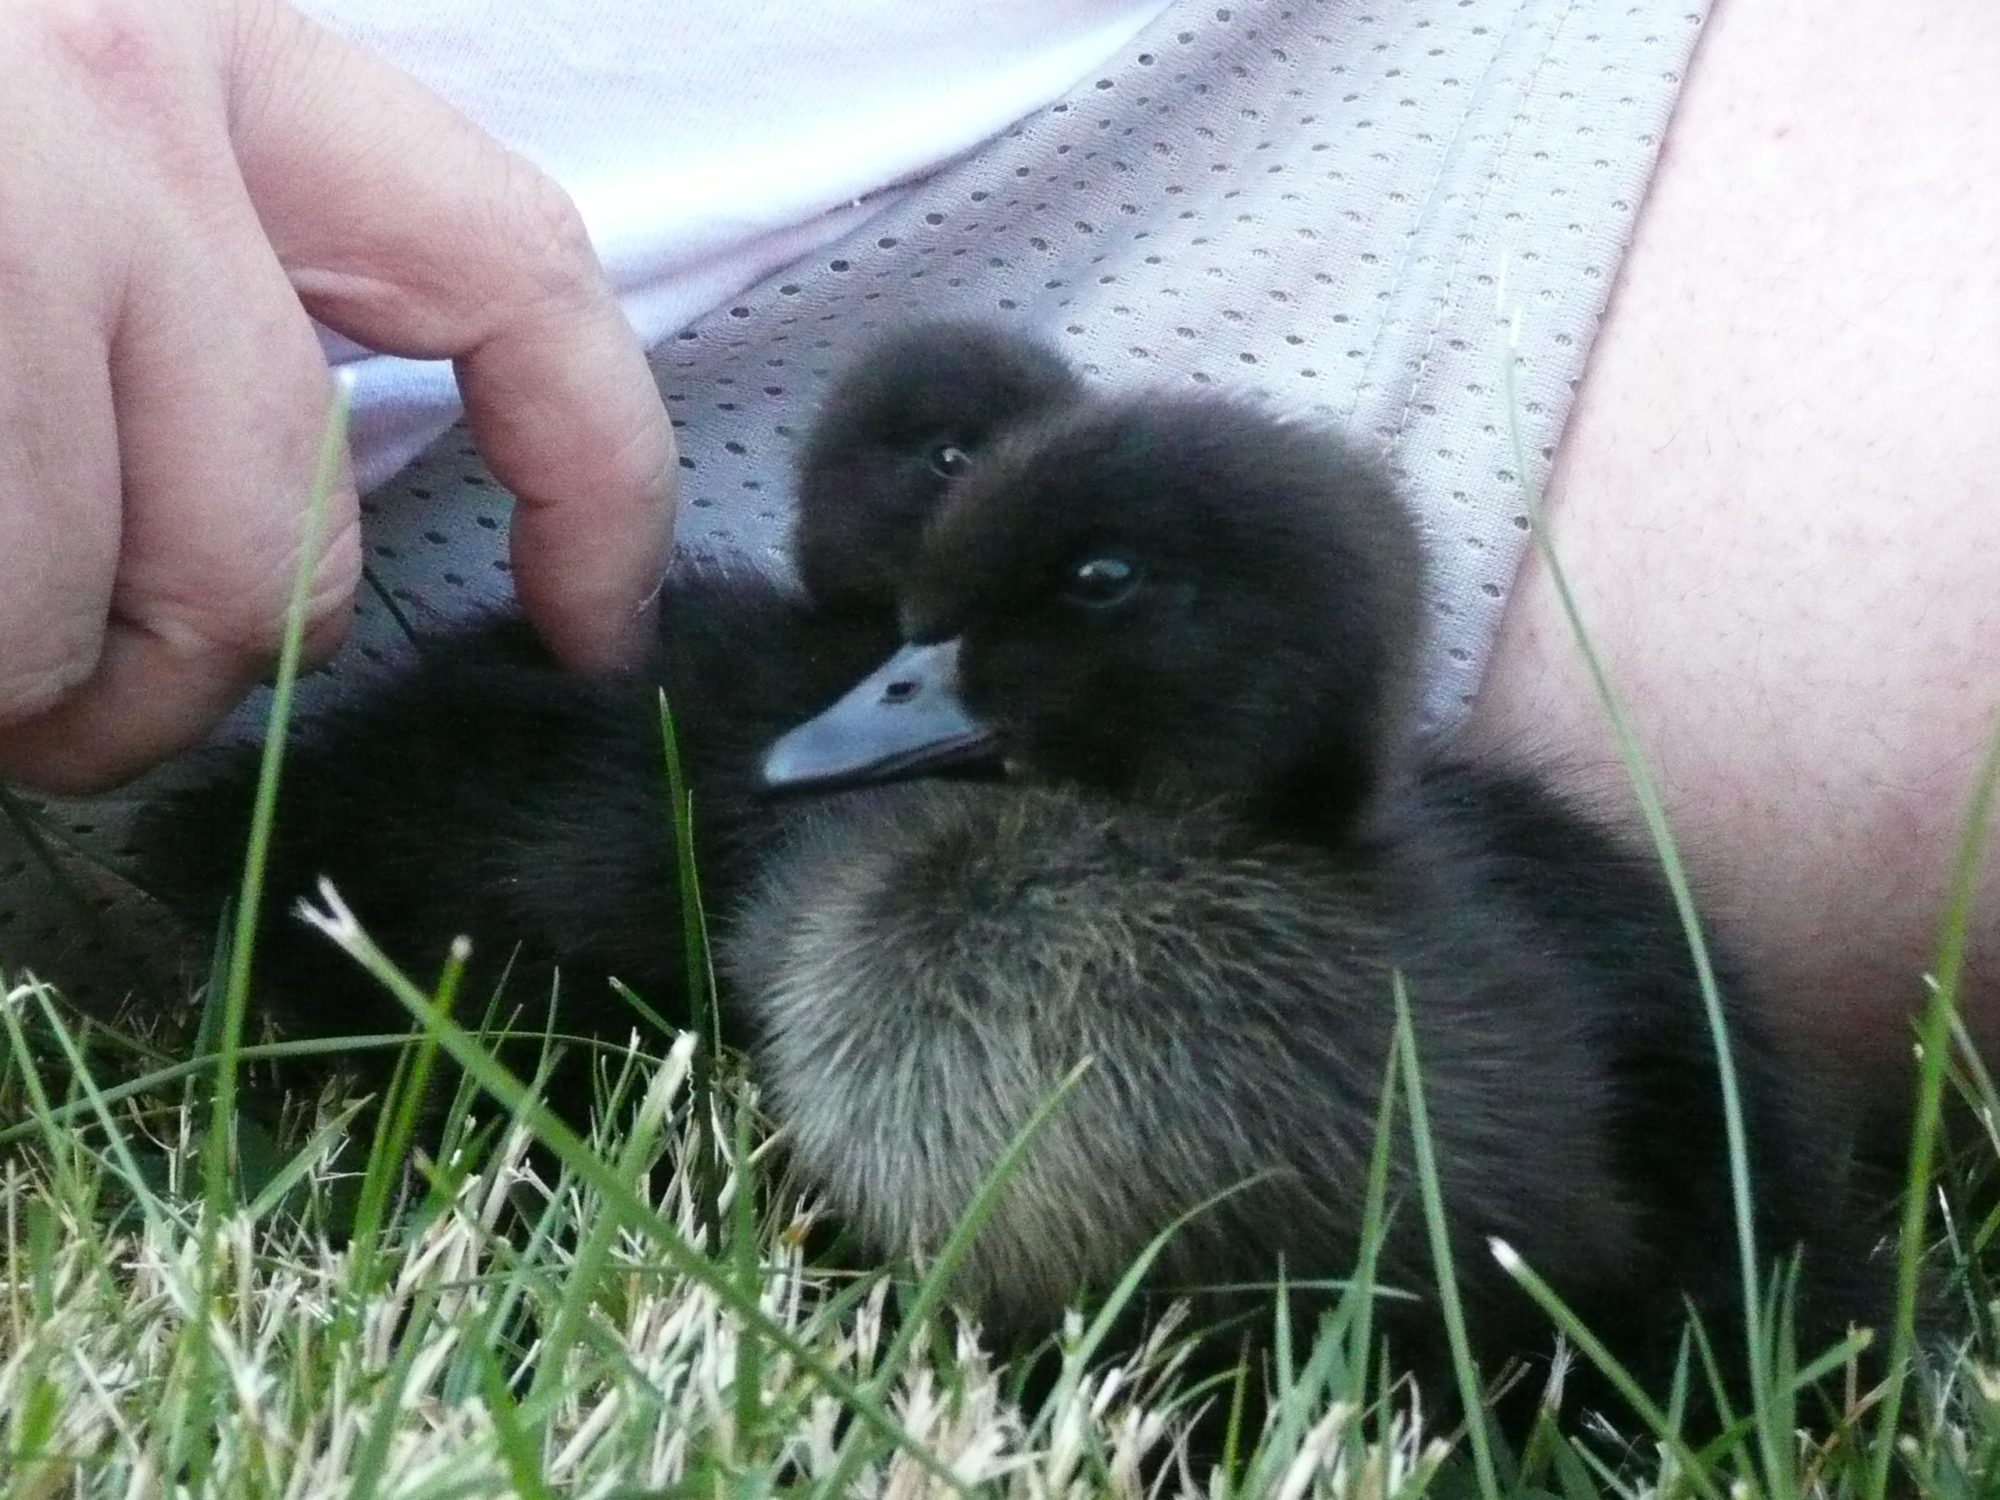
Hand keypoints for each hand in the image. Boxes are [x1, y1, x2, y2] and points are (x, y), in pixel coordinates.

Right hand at [0, 0, 676, 792]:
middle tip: (75, 709)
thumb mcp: (39, 100)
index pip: (511, 278)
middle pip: (276, 535)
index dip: (591, 482)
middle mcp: (104, 105)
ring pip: (73, 600)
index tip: (591, 628)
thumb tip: (272, 546)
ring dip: (9, 682)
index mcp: (203, 40)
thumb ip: (184, 280)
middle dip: (182, 680)